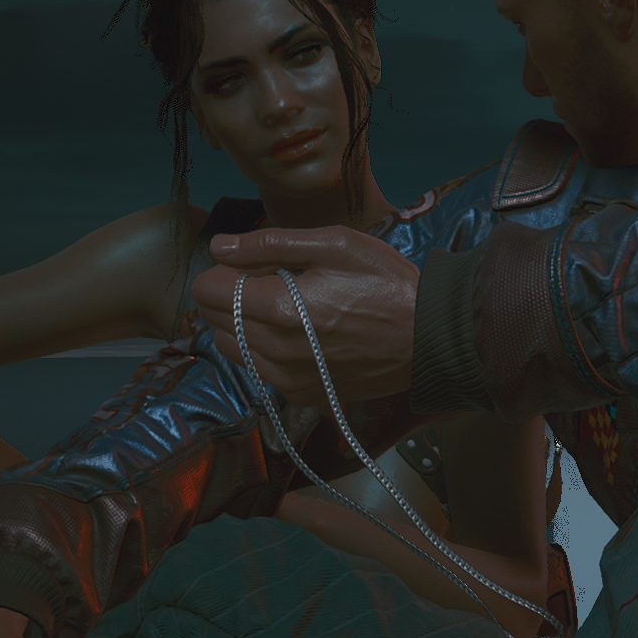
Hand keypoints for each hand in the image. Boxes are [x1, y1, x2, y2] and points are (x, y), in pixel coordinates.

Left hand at [191, 225, 419, 407]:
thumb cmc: (387, 283)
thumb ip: (270, 243)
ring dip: (241, 324)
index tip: (251, 262)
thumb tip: (219, 246)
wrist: (430, 337)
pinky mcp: (302, 395)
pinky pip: (257, 371)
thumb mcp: (334, 244)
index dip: (223, 268)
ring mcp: (287, 378)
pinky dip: (262, 350)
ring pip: (229, 347)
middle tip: (270, 280)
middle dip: (229, 294)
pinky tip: (297, 334)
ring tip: (282, 307)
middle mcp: (275, 350)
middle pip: (212, 319)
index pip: (207, 290)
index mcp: (279, 308)